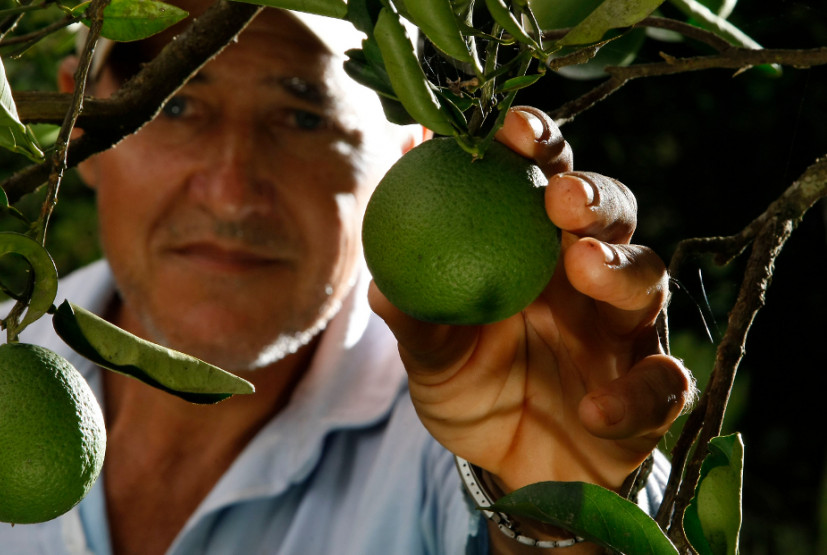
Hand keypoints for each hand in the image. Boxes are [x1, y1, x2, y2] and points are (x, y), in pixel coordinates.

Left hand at [369, 106, 693, 492]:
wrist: (513, 467)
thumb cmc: (474, 387)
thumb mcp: (433, 357)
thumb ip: (415, 319)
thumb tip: (377, 280)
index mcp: (534, 251)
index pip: (542, 181)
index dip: (535, 148)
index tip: (510, 126)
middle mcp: (587, 279)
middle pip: (611, 213)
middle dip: (592, 194)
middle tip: (560, 196)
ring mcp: (623, 330)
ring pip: (646, 280)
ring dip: (621, 269)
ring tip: (583, 265)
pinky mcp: (650, 390)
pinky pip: (661, 383)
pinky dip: (635, 392)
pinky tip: (595, 406)